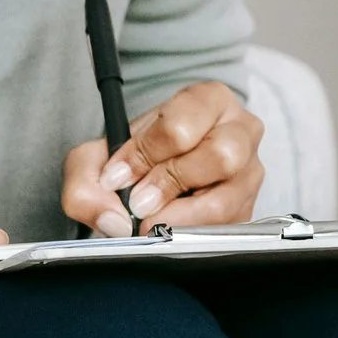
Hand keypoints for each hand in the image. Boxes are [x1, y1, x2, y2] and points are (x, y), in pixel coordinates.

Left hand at [63, 80, 266, 237]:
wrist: (153, 173)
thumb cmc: (136, 155)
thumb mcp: (98, 155)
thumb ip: (87, 178)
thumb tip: (112, 219)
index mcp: (208, 101)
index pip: (181, 126)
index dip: (143, 155)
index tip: (117, 177)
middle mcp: (240, 131)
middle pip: (219, 156)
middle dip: (168, 184)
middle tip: (138, 203)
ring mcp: (250, 173)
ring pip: (224, 201)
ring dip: (178, 218)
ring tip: (151, 222)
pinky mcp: (248, 210)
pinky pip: (224, 231)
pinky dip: (189, 237)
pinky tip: (169, 231)